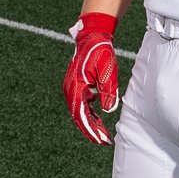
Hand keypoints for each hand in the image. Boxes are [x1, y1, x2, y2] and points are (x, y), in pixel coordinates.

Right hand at [64, 11, 121, 144]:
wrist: (93, 36)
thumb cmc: (100, 52)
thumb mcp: (107, 71)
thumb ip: (107, 91)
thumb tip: (108, 111)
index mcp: (75, 88)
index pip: (81, 116)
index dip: (91, 130)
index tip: (101, 140)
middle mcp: (71, 90)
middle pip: (79, 117)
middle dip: (91, 130)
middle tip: (104, 141)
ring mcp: (72, 87)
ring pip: (80, 111)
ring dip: (91, 123)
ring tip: (103, 133)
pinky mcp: (77, 85)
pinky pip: (82, 104)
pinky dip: (90, 113)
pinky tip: (98, 117)